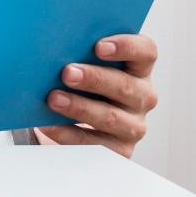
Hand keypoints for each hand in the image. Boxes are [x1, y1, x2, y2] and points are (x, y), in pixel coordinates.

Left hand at [35, 34, 158, 157]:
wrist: (72, 124)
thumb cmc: (79, 85)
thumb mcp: (84, 66)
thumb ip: (78, 54)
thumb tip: (52, 46)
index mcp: (138, 69)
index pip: (146, 52)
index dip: (127, 47)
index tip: (99, 47)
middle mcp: (142, 97)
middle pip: (126, 85)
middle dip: (95, 78)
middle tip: (67, 73)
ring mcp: (133, 125)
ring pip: (111, 116)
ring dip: (80, 107)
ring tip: (54, 99)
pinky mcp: (119, 150)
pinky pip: (95, 144)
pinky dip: (69, 134)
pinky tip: (49, 125)